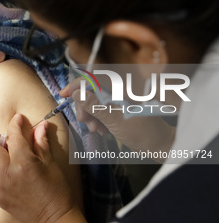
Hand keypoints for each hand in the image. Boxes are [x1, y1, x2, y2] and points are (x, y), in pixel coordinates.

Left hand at [0, 113, 73, 222]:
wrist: (54, 216)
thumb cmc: (56, 189)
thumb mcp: (50, 163)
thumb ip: (41, 143)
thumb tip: (41, 125)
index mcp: (23, 162)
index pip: (13, 136)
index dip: (15, 124)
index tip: (18, 119)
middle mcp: (6, 173)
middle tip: (6, 140)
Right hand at [60, 80, 174, 154]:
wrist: (158, 145)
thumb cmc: (141, 132)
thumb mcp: (115, 120)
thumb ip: (94, 105)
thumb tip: (76, 93)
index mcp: (122, 86)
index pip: (95, 77)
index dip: (77, 84)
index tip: (64, 94)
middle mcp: (120, 89)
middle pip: (92, 90)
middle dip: (85, 106)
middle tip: (84, 121)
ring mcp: (119, 98)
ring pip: (95, 100)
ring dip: (90, 115)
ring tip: (94, 129)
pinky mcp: (118, 107)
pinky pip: (101, 108)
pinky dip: (97, 118)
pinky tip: (100, 129)